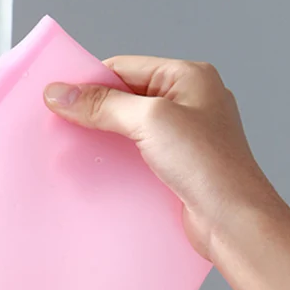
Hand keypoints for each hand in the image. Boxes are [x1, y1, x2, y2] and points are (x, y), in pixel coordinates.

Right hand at [44, 56, 281, 259]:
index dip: (89, 82)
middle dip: (93, 111)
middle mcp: (188, 102)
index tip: (57, 98)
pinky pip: (136, 154)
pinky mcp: (177, 166)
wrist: (233, 222)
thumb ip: (103, 105)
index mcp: (188, 77)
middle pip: (125, 97)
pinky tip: (97, 169)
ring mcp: (184, 136)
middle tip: (60, 125)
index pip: (124, 68)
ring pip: (129, 128)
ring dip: (103, 138)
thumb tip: (61, 93)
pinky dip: (115, 160)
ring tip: (74, 148)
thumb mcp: (150, 121)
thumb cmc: (208, 165)